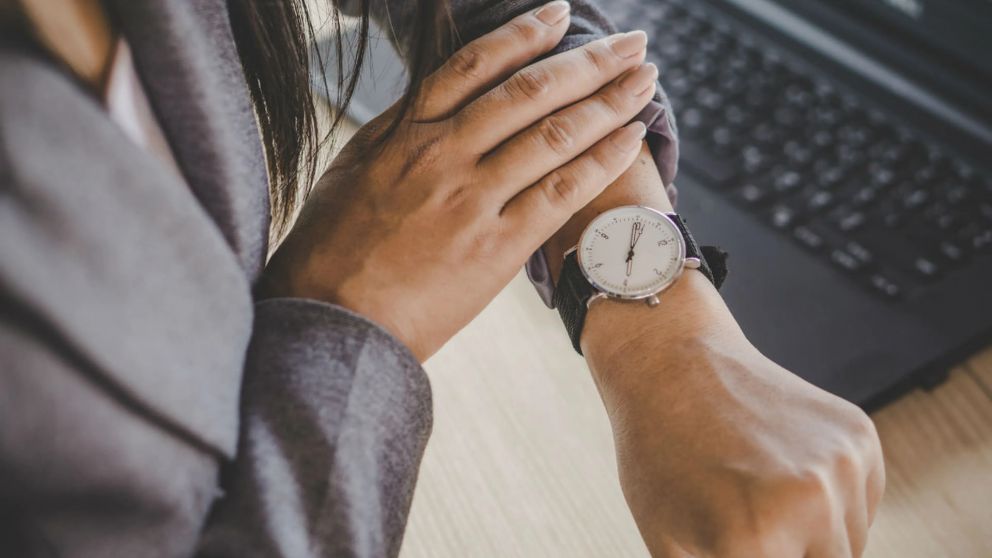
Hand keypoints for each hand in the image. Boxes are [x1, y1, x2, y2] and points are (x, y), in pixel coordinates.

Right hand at [261, 3, 657, 359]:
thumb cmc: (330, 251)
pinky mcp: (495, 248)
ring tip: (645, 81)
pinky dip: (601, 162)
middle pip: (530, 92)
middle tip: (632, 43)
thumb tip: (428, 98)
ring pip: (553, 136)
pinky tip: (630, 140)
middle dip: (589, 62)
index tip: (561, 14)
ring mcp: (472, 200)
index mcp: (406, 134)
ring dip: (608, 103)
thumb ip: (396, 131)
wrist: (331, 320)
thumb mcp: (351, 171)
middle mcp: (443, 156)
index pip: (476, 65)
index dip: (525, 34)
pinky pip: (559, 194)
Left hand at [583, 274, 885, 557]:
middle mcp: (810, 500)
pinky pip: (862, 506)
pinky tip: (781, 474)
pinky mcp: (861, 439)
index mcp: (752, 537)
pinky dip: (831, 507)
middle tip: (750, 536)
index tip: (739, 554)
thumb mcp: (671, 545)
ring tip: (756, 503)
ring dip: (812, 545)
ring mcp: (842, 465)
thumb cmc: (658, 453)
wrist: (673, 361)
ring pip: (848, 550)